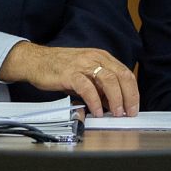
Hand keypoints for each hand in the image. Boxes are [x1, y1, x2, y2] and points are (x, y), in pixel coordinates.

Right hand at [0, 43, 138, 117]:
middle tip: (129, 113)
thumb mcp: (85, 74)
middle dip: (129, 97)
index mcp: (102, 57)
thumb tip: (114, 103)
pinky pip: (87, 88)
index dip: (133, 92)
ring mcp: (83, 65)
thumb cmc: (60, 68)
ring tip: (116, 113)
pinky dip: (95, 101)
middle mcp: (95, 58)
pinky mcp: (70, 74)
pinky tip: (97, 111)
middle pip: (121, 76)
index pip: (125, 73)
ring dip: (116, 99)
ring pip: (108, 80)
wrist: (36, 61)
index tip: (134, 107)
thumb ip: (100, 86)